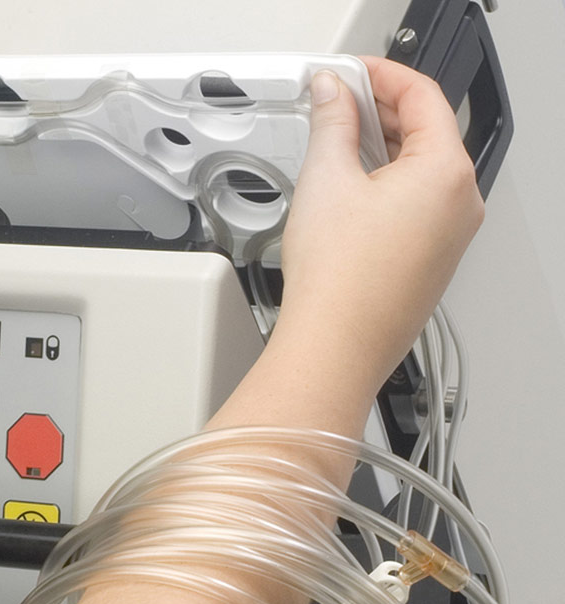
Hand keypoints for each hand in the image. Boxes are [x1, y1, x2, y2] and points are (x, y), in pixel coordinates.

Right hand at [276, 57, 482, 393]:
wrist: (336, 347)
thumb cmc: (340, 280)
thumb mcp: (326, 179)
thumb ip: (332, 123)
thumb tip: (332, 94)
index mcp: (447, 173)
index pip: (423, 96)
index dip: (380, 75)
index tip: (347, 72)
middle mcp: (462, 203)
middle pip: (426, 132)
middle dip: (378, 112)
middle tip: (332, 104)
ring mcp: (450, 236)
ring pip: (419, 171)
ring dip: (378, 150)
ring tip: (330, 148)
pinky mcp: (430, 261)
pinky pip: (414, 206)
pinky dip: (383, 187)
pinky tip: (343, 193)